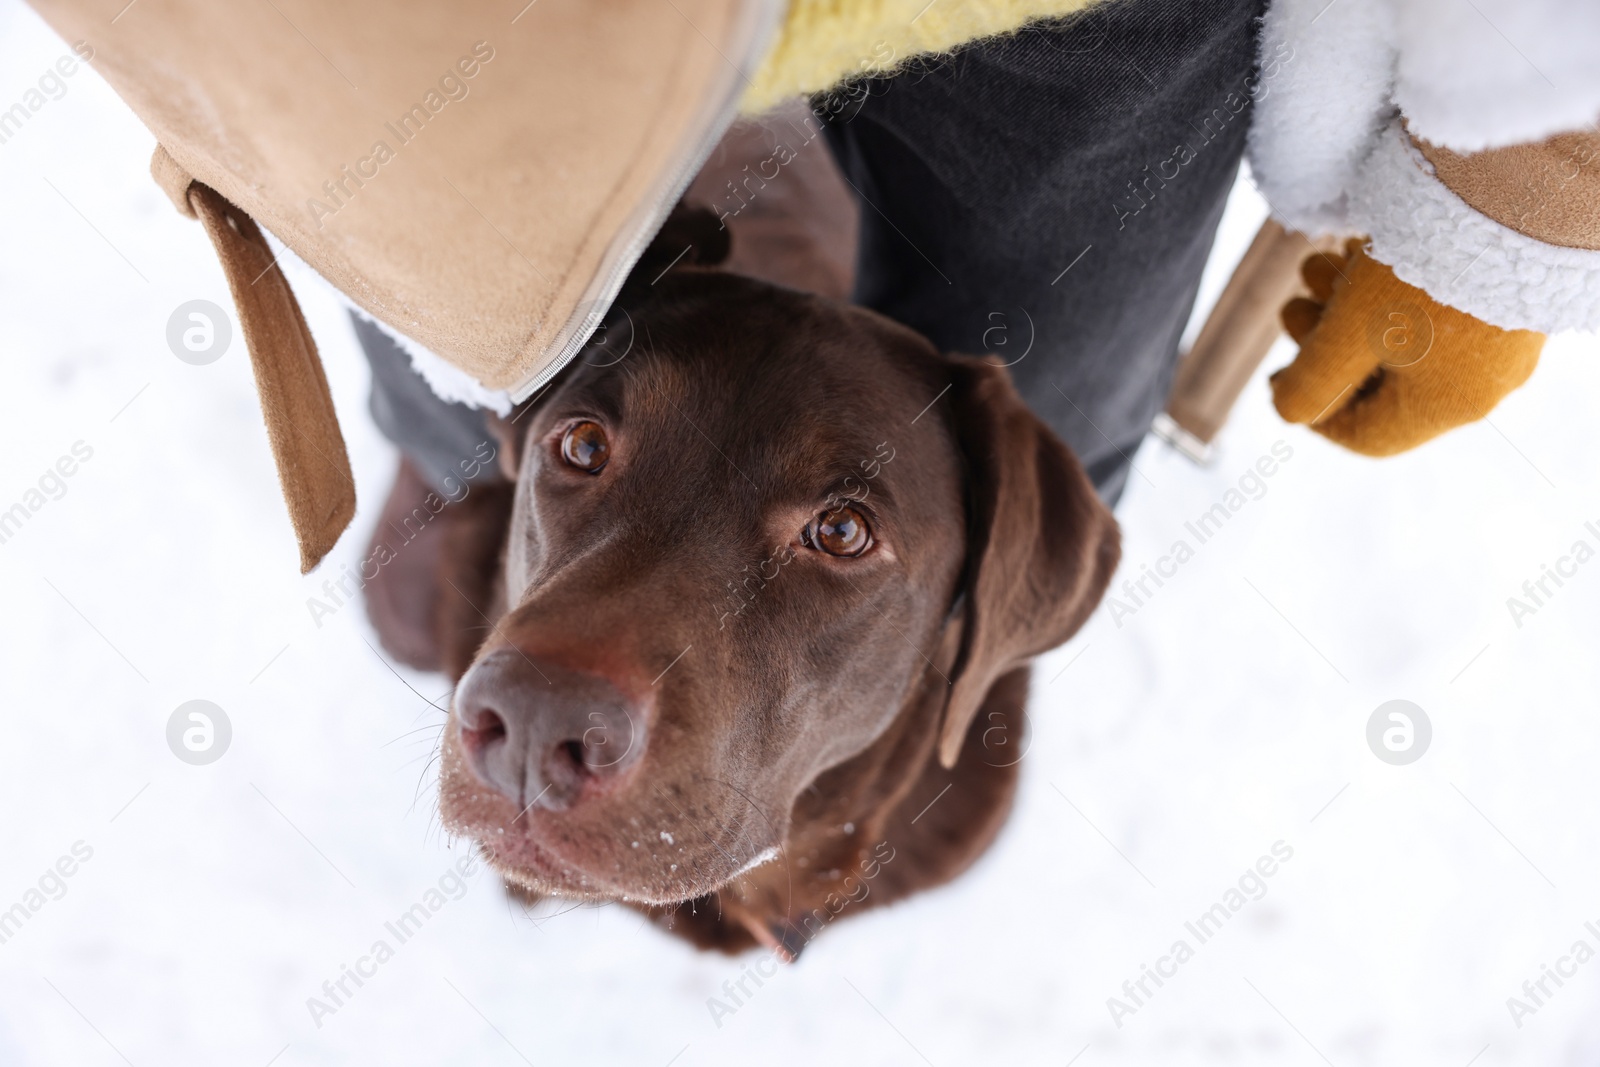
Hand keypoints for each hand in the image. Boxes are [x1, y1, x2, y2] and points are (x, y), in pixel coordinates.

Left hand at [1270, 240, 1543, 455]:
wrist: (1507, 187)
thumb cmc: (1422, 273)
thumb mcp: (1348, 335)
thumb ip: (1311, 383)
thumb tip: (1287, 409)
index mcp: (1452, 403)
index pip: (1371, 436)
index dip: (1315, 415)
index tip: (1278, 379)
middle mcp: (1485, 377)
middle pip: (1382, 379)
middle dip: (1326, 343)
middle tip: (1294, 303)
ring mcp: (1501, 332)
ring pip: (1403, 334)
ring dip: (1347, 304)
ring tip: (1315, 265)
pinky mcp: (1505, 287)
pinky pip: (1433, 302)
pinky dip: (1386, 283)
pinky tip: (1355, 247)